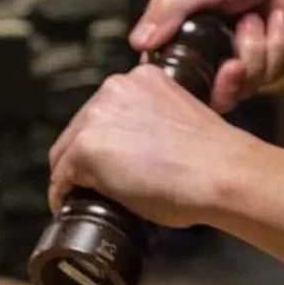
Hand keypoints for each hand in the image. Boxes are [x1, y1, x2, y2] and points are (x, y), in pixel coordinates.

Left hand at [46, 66, 254, 227]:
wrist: (221, 173)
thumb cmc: (214, 159)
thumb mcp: (182, 120)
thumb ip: (157, 123)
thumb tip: (142, 153)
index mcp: (141, 78)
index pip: (105, 111)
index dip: (103, 140)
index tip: (108, 162)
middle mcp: (115, 89)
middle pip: (81, 127)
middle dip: (85, 157)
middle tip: (93, 184)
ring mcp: (97, 118)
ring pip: (67, 150)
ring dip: (73, 174)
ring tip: (82, 197)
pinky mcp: (86, 148)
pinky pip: (62, 177)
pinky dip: (63, 194)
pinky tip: (72, 206)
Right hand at [130, 0, 283, 109]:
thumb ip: (169, 10)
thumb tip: (139, 41)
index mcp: (182, 40)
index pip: (173, 83)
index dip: (185, 89)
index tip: (202, 73)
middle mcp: (208, 57)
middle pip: (213, 99)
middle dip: (227, 84)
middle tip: (234, 64)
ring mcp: (238, 63)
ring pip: (246, 85)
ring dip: (255, 49)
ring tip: (253, 19)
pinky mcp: (268, 63)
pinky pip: (272, 71)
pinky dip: (277, 43)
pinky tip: (275, 19)